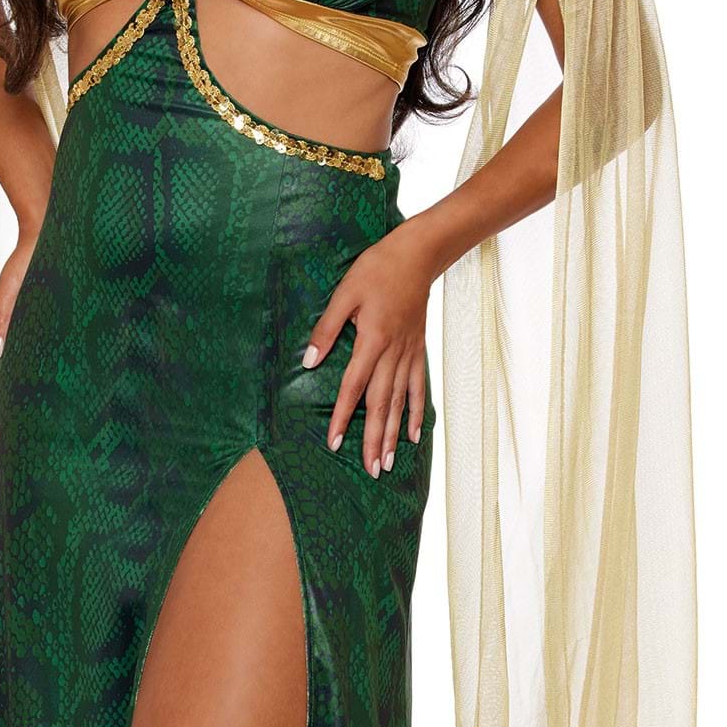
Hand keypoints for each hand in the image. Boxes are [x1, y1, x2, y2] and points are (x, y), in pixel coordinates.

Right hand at [0, 231, 37, 423]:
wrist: (49, 230)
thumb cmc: (30, 257)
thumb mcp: (13, 290)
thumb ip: (3, 318)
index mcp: (4, 326)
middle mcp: (18, 329)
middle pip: (10, 372)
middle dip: (10, 398)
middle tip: (15, 427)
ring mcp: (34, 324)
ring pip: (28, 362)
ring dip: (28, 386)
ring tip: (36, 413)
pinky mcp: (52, 316)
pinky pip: (46, 348)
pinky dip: (46, 366)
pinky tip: (59, 380)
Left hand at [300, 217, 437, 473]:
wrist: (418, 255)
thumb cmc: (377, 269)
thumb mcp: (344, 292)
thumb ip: (327, 328)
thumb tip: (309, 361)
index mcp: (372, 339)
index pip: (354, 386)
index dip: (342, 416)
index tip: (334, 442)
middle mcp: (393, 352)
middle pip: (381, 404)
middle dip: (375, 440)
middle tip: (371, 470)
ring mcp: (409, 353)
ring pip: (400, 402)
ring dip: (395, 435)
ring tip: (389, 463)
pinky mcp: (418, 350)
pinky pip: (418, 387)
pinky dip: (416, 412)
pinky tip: (416, 436)